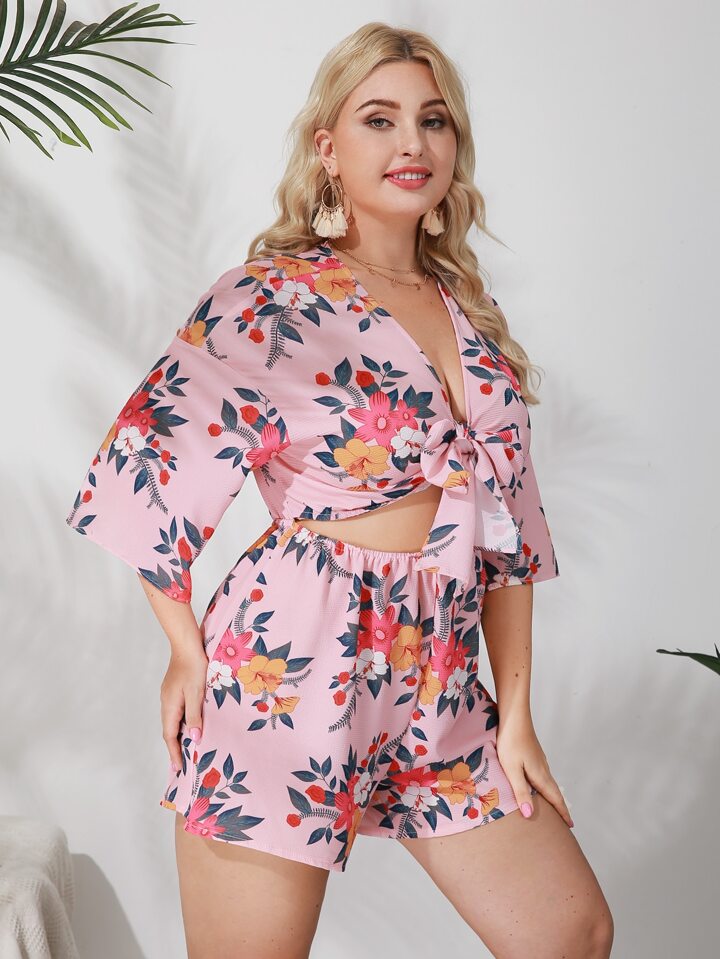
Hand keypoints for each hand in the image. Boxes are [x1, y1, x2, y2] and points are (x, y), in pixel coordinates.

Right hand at [160, 643, 208, 772]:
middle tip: (182, 764)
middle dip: (175, 747)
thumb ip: (195, 716)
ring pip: (173, 720)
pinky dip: (182, 722)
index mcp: (170, 706)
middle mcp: (166, 703)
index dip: (175, 752)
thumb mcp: (197, 693)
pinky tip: (190, 724)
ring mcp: (169, 695)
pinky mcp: (174, 689)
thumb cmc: (194, 667)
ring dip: (179, 735)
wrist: (187, 644)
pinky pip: (177, 711)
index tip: (179, 768)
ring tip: (187, 748)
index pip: (170, 735)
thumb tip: (194, 739)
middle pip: (170, 730)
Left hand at [495, 712, 573, 827]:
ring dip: (553, 796)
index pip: (554, 798)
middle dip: (560, 807)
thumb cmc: (511, 742)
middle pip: (554, 792)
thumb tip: (529, 815)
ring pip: (549, 783)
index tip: (570, 826)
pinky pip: (543, 775)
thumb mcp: (512, 769)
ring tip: (553, 807)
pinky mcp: (534, 754)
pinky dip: (545, 785)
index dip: (562, 812)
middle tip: (565, 821)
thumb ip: (520, 792)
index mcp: (540, 775)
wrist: (515, 716)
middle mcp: (543, 768)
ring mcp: (539, 760)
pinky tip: (538, 784)